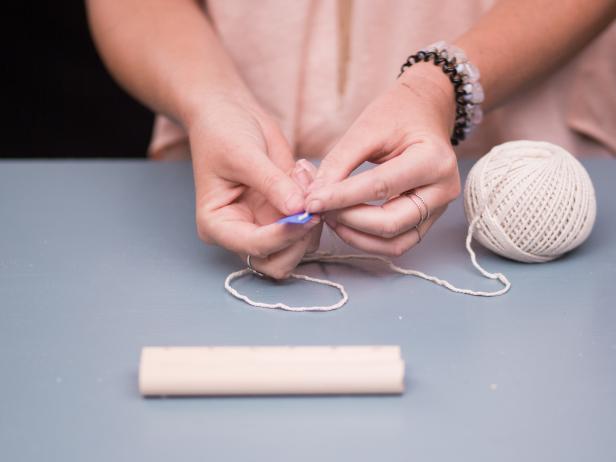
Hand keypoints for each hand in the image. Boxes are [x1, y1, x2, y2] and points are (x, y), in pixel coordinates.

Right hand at [189, 95, 319, 277]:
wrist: (230, 113)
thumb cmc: (223, 131)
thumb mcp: (243, 155)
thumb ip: (272, 184)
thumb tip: (298, 209)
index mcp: (218, 225)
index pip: (254, 247)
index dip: (284, 235)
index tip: (307, 213)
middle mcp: (241, 232)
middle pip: (277, 262)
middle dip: (300, 238)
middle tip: (311, 202)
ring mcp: (265, 225)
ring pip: (298, 248)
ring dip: (311, 218)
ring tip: (301, 175)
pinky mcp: (284, 213)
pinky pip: (309, 224)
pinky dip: (315, 203)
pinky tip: (303, 174)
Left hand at [305, 64, 461, 256]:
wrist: (424, 113)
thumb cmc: (398, 114)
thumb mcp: (367, 128)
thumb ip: (340, 163)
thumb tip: (314, 196)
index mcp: (434, 160)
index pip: (381, 187)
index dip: (342, 197)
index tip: (311, 201)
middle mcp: (443, 191)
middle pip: (389, 223)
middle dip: (347, 220)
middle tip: (318, 208)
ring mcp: (437, 210)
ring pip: (393, 243)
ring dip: (355, 236)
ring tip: (329, 216)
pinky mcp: (425, 222)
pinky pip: (395, 244)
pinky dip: (366, 240)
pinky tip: (344, 223)